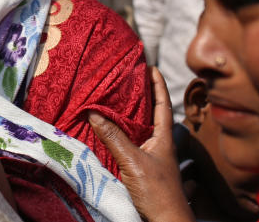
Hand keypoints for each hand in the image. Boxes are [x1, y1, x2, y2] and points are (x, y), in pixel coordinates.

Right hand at [89, 66, 193, 221]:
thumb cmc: (158, 192)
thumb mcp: (133, 162)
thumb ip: (114, 138)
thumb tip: (93, 113)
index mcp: (165, 138)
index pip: (163, 104)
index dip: (158, 85)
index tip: (150, 67)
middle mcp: (160, 145)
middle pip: (152, 115)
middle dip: (141, 98)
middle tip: (127, 82)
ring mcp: (153, 159)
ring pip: (141, 131)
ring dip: (130, 117)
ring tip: (116, 103)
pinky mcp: (143, 171)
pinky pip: (132, 146)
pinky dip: (122, 136)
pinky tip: (111, 134)